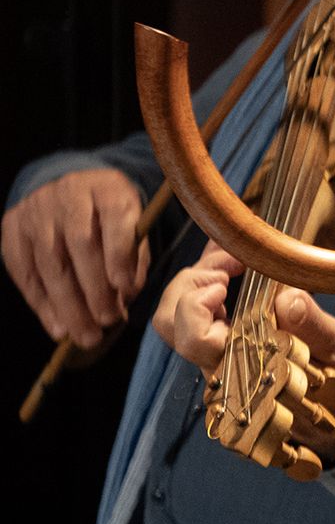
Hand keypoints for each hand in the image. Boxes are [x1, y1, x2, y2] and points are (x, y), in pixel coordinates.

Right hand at [3, 167, 144, 347]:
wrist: (70, 188)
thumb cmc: (109, 217)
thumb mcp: (133, 225)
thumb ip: (133, 258)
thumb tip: (125, 297)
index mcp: (108, 188)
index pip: (114, 218)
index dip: (119, 254)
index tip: (125, 287)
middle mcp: (69, 194)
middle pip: (79, 244)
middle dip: (94, 289)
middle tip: (108, 321)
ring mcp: (36, 210)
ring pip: (49, 262)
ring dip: (68, 305)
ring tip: (84, 335)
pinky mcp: (12, 227)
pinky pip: (24, 271)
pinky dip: (42, 304)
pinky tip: (58, 327)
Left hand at [153, 243, 334, 461]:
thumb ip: (314, 328)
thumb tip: (286, 297)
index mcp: (243, 374)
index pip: (193, 338)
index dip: (197, 301)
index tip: (229, 276)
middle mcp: (222, 368)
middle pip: (171, 324)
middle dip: (192, 282)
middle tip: (231, 262)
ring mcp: (221, 359)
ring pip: (179, 319)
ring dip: (200, 280)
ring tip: (233, 258)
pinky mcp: (229, 348)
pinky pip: (201, 315)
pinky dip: (211, 282)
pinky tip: (234, 263)